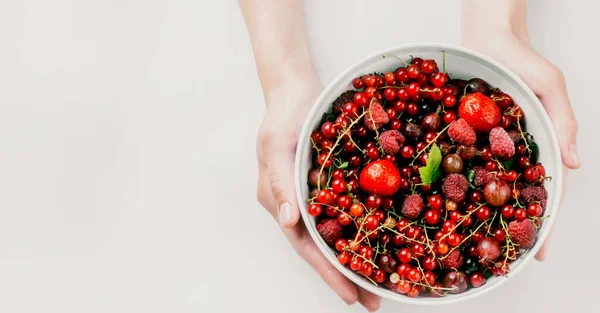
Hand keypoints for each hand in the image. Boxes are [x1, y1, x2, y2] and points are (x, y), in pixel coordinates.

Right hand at [256, 76, 381, 310]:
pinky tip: (384, 238)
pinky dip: (363, 229)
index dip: (328, 272)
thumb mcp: (277, 144)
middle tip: (374, 301)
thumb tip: (287, 220)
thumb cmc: (283, 113)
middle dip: (347, 276)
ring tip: (383, 281)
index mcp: (279, 201)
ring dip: (357, 258)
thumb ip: (280, 182)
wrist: (295, 87)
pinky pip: (347, 211)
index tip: (350, 296)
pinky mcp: (329, 182)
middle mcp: (297, 204)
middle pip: (323, 248)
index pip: (305, 245)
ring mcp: (314, 195)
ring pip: (336, 234)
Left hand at [462, 28, 581, 259]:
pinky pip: (451, 160)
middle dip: (502, 228)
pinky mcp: (457, 134)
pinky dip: (445, 179)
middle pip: (505, 196)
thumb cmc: (522, 59)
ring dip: (470, 211)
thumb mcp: (550, 85)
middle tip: (494, 259)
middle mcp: (504, 152)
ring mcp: (479, 146)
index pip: (541, 192)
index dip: (541, 223)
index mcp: (532, 147)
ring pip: (476, 184)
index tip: (537, 254)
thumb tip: (574, 164)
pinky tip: (434, 198)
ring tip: (461, 241)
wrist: (486, 36)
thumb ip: (562, 120)